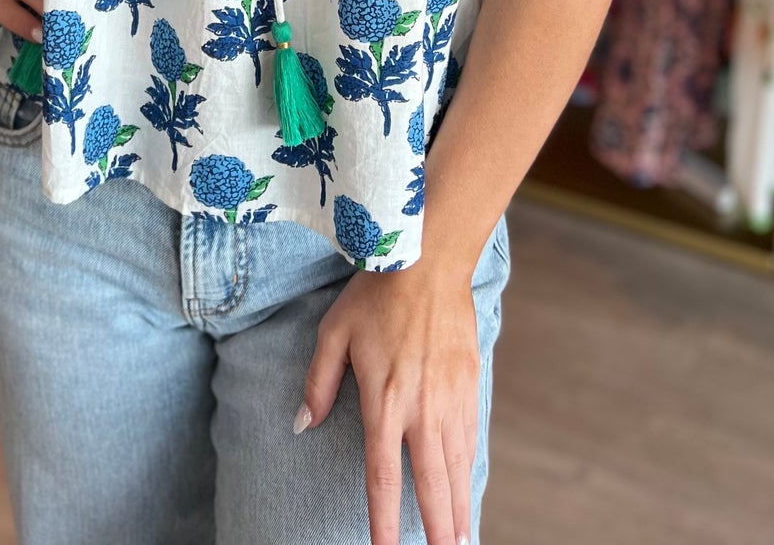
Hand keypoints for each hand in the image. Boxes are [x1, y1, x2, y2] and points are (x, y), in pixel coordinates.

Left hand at [299, 260, 480, 544]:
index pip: (382, 475)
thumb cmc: (375, 293)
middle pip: (430, 482)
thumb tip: (303, 425)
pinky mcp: (469, 381)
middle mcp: (421, 407)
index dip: (383, 520)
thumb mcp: (334, 332)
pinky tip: (466, 484)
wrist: (429, 257)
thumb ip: (318, 382)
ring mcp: (450, 396)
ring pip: (455, 465)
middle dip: (436, 526)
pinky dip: (468, 467)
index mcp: (384, 400)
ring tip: (460, 537)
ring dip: (457, 505)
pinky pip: (469, 436)